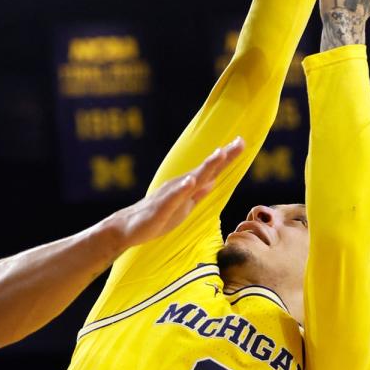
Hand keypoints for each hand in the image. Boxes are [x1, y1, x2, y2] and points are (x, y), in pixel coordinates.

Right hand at [107, 139, 243, 250]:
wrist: (128, 228)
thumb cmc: (157, 217)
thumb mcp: (183, 206)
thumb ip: (197, 193)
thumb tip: (212, 182)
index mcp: (187, 187)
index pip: (211, 171)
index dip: (227, 158)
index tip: (241, 142)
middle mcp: (180, 186)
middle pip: (205, 170)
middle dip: (222, 157)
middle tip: (240, 141)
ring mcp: (170, 195)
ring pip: (191, 180)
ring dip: (206, 166)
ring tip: (219, 154)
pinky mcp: (160, 209)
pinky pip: (172, 198)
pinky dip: (182, 188)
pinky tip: (191, 181)